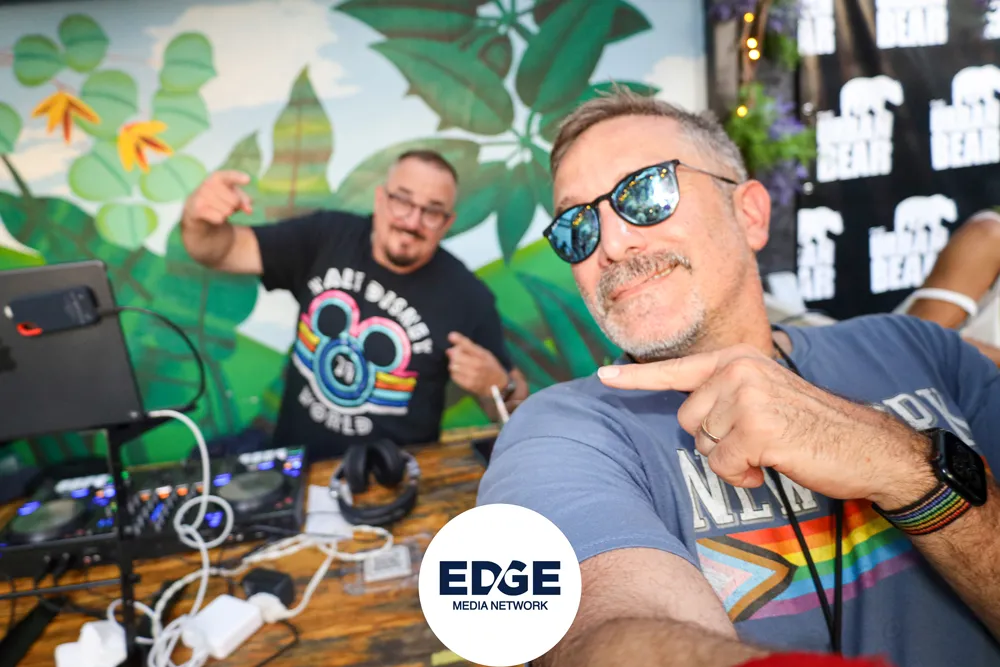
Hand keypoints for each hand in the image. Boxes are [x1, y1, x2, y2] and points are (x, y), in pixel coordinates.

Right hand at [183, 170, 253, 225]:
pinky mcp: (197, 209)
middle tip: (226, 205)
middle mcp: (208, 184)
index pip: (228, 176)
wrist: (195, 211)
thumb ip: (243, 200)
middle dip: (234, 206)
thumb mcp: (232, 196)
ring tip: (218, 209)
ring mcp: (201, 196)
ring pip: (227, 211)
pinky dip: (219, 219)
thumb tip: (249, 209)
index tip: (247, 179)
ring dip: (226, 214)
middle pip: (235, 201)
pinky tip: (212, 215)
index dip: (238, 177)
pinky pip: (219, 218)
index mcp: (217, 177)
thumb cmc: (217, 200)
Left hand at [447, 332, 508, 397]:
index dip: (458, 339)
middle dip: (454, 354)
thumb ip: (468, 348)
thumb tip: (449, 347)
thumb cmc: (490, 366)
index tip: (451, 336)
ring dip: (454, 364)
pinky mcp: (468, 385)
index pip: (467, 345)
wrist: (498, 384)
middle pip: (456, 356)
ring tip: (460, 365)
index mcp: (482, 355)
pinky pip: (454, 376)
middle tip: (458, 355)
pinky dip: (455, 373)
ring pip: (453, 366)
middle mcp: (477, 365)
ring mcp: (472, 376)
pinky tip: (461, 372)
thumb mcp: (484, 353)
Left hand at [597, 344, 934, 506]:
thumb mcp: (765, 396)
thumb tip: (687, 412)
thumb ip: (725, 395)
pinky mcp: (757, 428)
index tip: (602, 376)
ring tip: (770, 448)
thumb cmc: (812, 426)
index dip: (636, 377)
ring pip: (704, 445)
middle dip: (715, 441)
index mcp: (737, 359)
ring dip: (732, 460)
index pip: (676, 370)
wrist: (867, 446)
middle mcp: (738, 370)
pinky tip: (775, 462)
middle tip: (758, 439)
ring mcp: (747, 396)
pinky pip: (723, 466)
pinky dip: (744, 476)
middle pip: (688, 421)